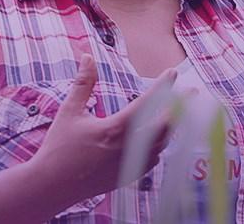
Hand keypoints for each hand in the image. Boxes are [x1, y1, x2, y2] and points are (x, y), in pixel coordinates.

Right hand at [30, 54, 177, 205]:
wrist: (51, 186)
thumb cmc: (58, 147)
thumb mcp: (70, 111)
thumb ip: (83, 83)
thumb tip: (88, 57)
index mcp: (114, 130)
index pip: (146, 104)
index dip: (162, 87)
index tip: (173, 73)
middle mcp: (127, 149)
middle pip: (164, 127)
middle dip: (180, 107)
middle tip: (192, 92)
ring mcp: (129, 165)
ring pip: (161, 144)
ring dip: (171, 127)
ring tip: (178, 112)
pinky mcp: (126, 177)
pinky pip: (152, 160)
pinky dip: (159, 146)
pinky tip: (158, 139)